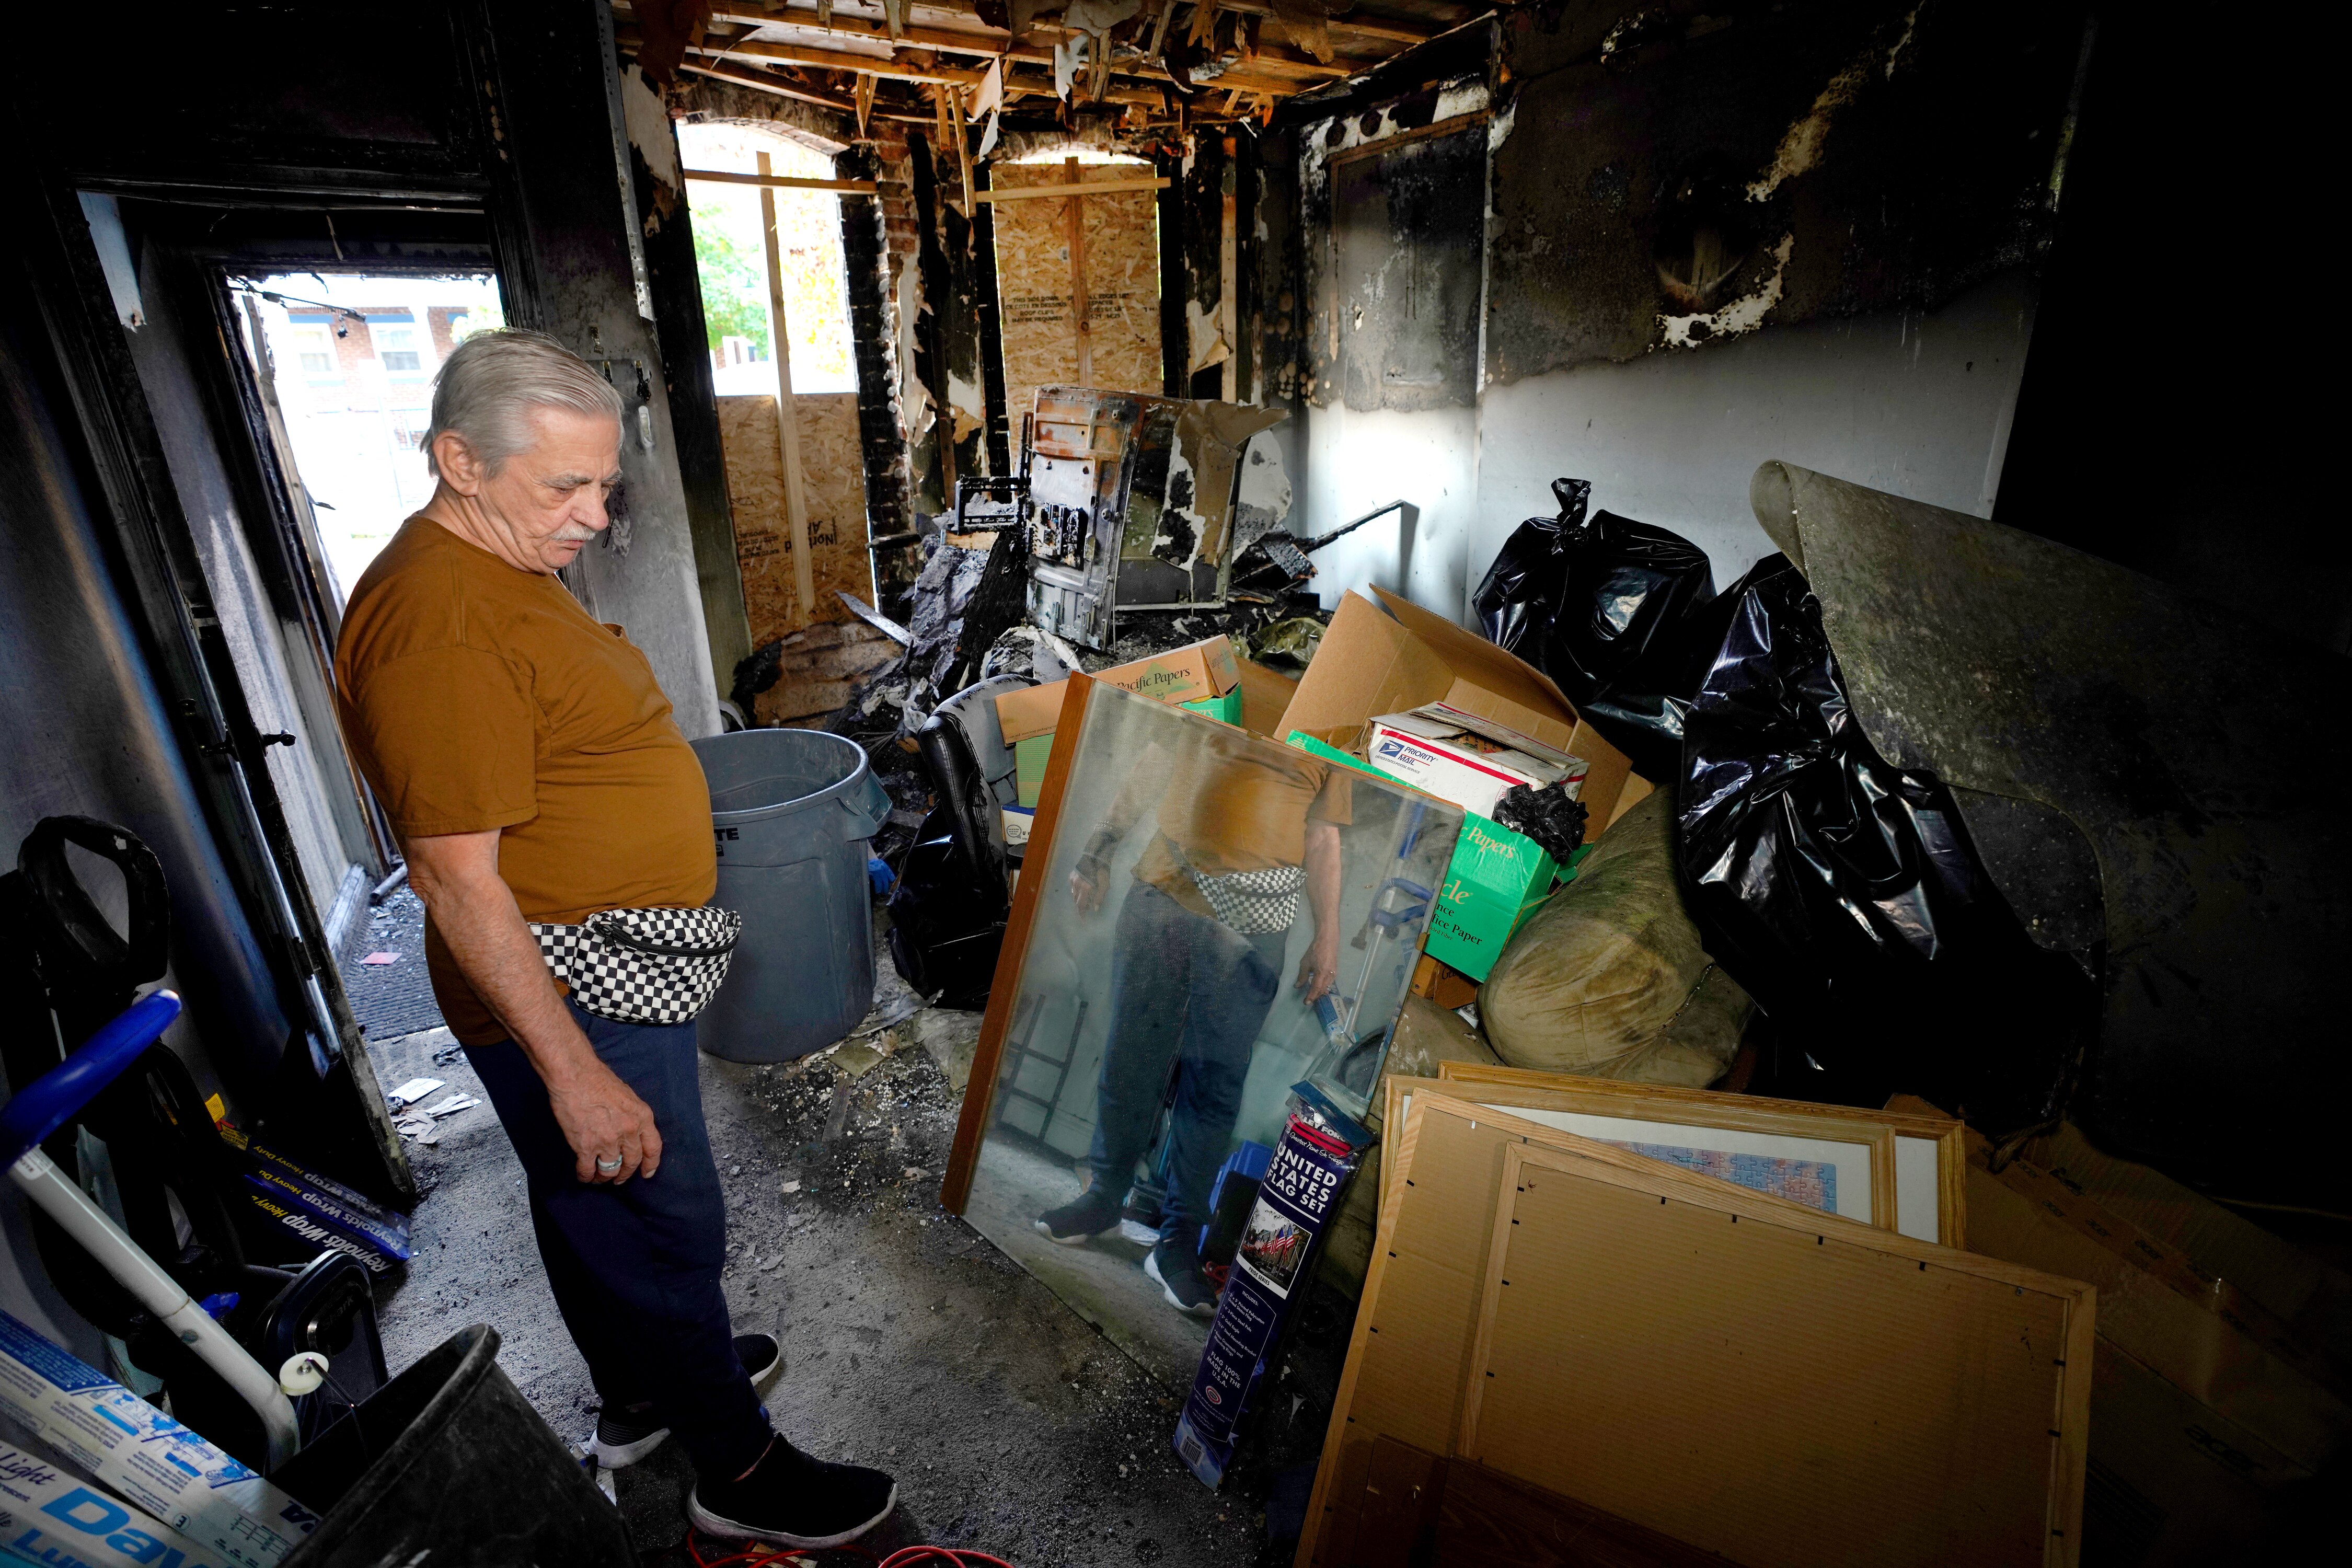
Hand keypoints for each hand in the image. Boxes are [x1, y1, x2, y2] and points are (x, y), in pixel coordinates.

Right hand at [546, 1062, 662, 1184]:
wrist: (575, 1076)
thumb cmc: (598, 1079)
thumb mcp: (628, 1096)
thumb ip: (632, 1116)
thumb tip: (629, 1131)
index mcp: (642, 1117)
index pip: (653, 1148)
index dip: (651, 1164)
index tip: (647, 1173)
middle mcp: (628, 1132)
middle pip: (631, 1162)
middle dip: (625, 1174)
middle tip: (619, 1178)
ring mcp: (607, 1141)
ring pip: (610, 1170)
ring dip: (605, 1177)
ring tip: (600, 1178)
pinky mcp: (585, 1147)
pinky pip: (588, 1170)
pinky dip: (586, 1176)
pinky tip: (584, 1177)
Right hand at [1069, 859, 1106, 915]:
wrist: (1095, 856)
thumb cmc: (1102, 871)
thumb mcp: (1104, 885)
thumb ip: (1100, 897)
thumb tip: (1095, 909)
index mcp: (1085, 889)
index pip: (1081, 905)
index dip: (1081, 913)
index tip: (1083, 919)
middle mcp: (1076, 886)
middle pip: (1076, 901)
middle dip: (1081, 907)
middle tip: (1086, 910)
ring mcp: (1073, 880)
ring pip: (1074, 894)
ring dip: (1079, 899)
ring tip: (1085, 901)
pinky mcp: (1071, 875)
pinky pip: (1072, 887)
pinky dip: (1076, 891)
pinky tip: (1081, 890)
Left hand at [1295, 929, 1338, 1003]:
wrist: (1328, 941)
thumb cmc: (1315, 950)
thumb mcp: (1305, 963)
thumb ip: (1302, 976)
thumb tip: (1297, 986)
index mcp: (1321, 973)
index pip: (1316, 989)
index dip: (1311, 996)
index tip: (1306, 1002)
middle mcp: (1329, 975)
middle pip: (1322, 990)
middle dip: (1315, 996)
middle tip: (1308, 1000)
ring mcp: (1334, 974)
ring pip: (1326, 987)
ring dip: (1320, 992)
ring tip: (1313, 995)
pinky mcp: (1335, 972)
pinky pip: (1329, 983)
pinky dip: (1324, 987)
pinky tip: (1320, 987)